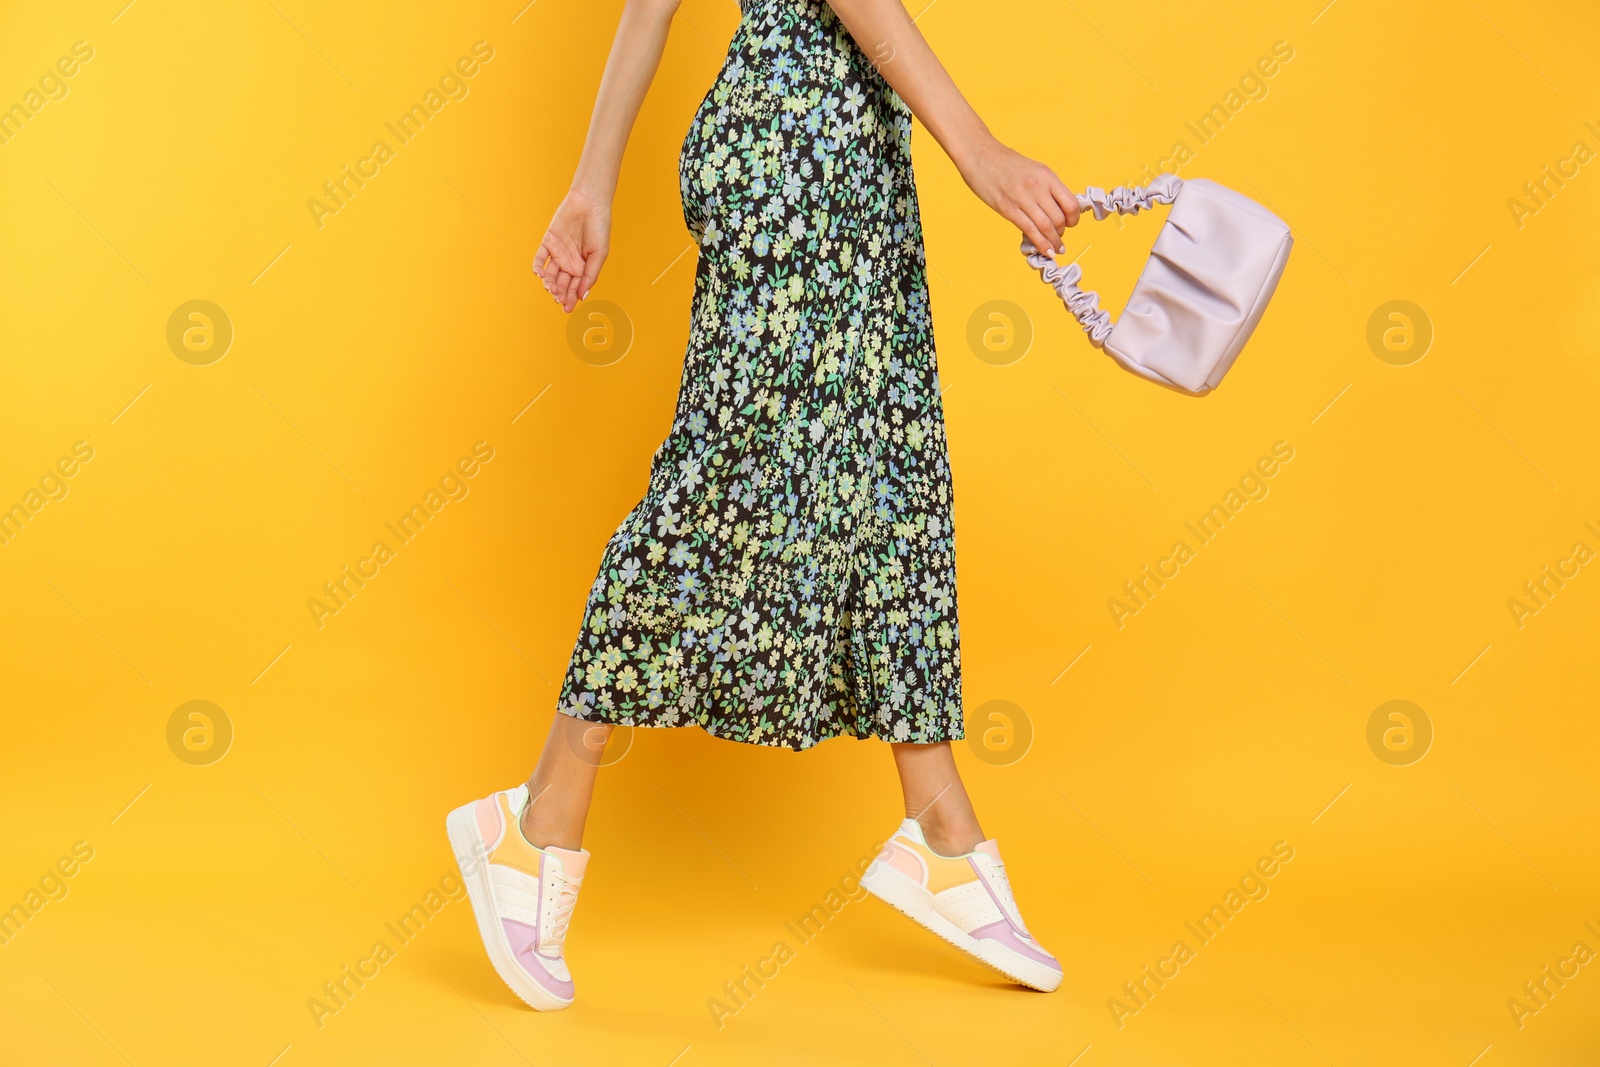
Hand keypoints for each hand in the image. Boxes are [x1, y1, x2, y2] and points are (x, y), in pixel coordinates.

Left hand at [534, 188, 610, 312]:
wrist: (589, 202)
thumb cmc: (599, 227)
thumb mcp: (599, 254)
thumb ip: (590, 275)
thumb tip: (583, 295)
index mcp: (584, 267)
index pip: (575, 287)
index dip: (571, 298)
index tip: (568, 308)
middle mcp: (570, 262)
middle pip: (562, 283)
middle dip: (560, 293)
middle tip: (558, 300)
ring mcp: (558, 253)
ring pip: (550, 273)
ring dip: (549, 282)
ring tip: (550, 288)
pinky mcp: (548, 242)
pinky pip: (540, 257)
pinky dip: (538, 266)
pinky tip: (539, 274)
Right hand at [960, 138, 1079, 254]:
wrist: (979, 154)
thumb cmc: (1004, 161)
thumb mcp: (1032, 169)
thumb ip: (1045, 187)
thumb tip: (1054, 208)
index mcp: (1046, 175)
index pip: (1071, 204)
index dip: (1074, 219)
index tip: (1070, 224)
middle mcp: (1038, 187)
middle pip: (1059, 219)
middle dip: (1061, 233)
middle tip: (1058, 238)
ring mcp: (1022, 198)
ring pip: (1046, 227)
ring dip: (1053, 242)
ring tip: (1055, 250)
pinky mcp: (1008, 208)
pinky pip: (1029, 230)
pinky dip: (1040, 244)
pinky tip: (1044, 251)